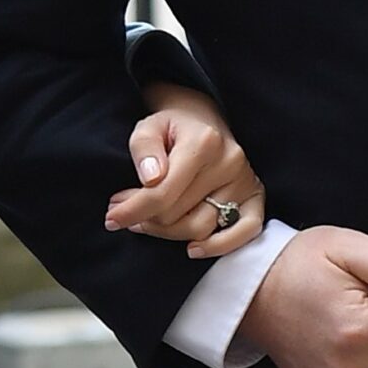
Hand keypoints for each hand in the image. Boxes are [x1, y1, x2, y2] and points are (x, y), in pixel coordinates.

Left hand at [107, 84, 265, 258]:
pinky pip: (245, 231)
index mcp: (203, 143)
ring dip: (169, 233)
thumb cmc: (172, 126)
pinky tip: (193, 249)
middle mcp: (230, 162)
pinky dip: (219, 246)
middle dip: (146, 219)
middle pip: (179, 214)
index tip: (111, 219)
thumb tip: (151, 179)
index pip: (163, 193)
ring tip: (147, 222)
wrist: (203, 118)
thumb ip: (144, 149)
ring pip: (202, 227)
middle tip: (124, 212)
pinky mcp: (256, 196)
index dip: (133, 211)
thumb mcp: (148, 126)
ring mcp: (245, 181)